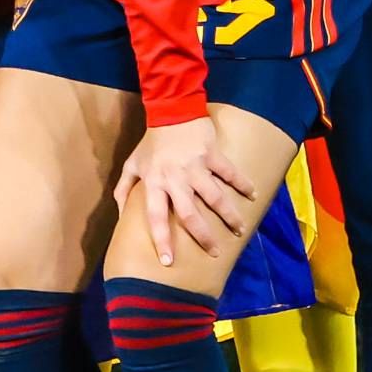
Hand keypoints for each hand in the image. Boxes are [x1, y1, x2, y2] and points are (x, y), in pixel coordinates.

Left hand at [119, 118, 250, 257]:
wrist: (171, 110)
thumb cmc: (151, 142)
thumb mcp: (132, 163)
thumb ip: (124, 188)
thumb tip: (119, 213)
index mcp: (154, 183)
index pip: (155, 217)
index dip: (161, 240)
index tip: (168, 261)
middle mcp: (174, 179)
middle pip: (189, 215)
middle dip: (203, 236)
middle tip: (214, 252)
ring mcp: (194, 167)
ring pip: (215, 198)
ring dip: (229, 216)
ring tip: (238, 231)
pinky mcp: (211, 155)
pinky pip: (230, 173)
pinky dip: (242, 184)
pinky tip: (252, 196)